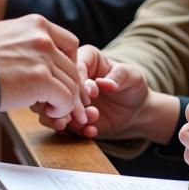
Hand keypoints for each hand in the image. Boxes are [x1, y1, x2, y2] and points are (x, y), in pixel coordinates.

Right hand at [0, 15, 85, 127]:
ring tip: (57, 112)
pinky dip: (62, 109)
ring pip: (72, 85)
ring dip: (67, 102)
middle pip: (73, 67)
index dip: (70, 65)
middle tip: (71, 105)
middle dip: (73, 88)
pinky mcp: (40, 79)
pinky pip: (65, 98)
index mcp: (36, 24)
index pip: (70, 44)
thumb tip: (37, 62)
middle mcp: (43, 37)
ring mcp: (43, 57)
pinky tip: (50, 113)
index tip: (65, 80)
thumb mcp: (4, 38)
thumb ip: (26, 44)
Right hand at [39, 45, 153, 140]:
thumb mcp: (133, 77)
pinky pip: (60, 124)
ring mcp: (68, 96)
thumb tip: (104, 83)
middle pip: (57, 86)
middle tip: (84, 115)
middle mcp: (72, 76)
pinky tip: (91, 132)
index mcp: (86, 57)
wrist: (135, 112)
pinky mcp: (68, 115)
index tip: (93, 96)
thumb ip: (119, 76)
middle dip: (69, 103)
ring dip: (67, 118)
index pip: (73, 67)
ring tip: (87, 124)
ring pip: (52, 106)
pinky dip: (74, 130)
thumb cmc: (134, 87)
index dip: (79, 83)